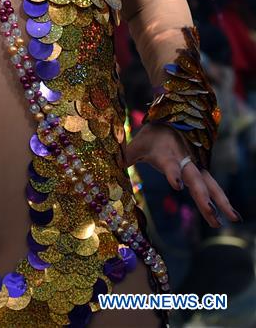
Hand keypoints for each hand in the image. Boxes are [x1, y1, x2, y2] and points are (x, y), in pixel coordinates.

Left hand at [125, 123, 239, 227]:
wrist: (171, 121)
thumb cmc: (151, 136)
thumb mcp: (137, 144)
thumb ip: (126, 155)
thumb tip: (107, 163)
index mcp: (166, 155)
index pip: (170, 166)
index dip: (173, 174)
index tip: (176, 185)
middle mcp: (184, 161)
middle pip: (194, 180)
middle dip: (203, 197)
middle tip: (212, 215)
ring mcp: (195, 166)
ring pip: (209, 184)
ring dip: (221, 201)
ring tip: (233, 219)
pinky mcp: (201, 170)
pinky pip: (213, 186)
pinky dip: (223, 200)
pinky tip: (232, 216)